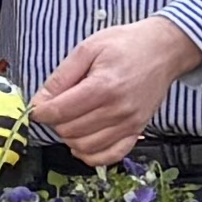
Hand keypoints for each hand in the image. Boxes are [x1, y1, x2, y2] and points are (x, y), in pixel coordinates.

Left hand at [31, 15, 201, 165]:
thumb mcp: (87, 49)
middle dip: (55, 122)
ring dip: (70, 138)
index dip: (41, 112)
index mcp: (103, 87)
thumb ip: (60, 77)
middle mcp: (118, 110)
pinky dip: (91, 155)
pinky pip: (111, 156)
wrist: (164, 49)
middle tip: (57, 108)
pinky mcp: (138, 130)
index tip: (37, 107)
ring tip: (71, 120)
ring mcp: (130, 123)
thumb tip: (39, 101)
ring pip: (85, 147)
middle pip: (70, 131)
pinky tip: (82, 142)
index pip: (60, 112)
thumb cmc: (126, 45)